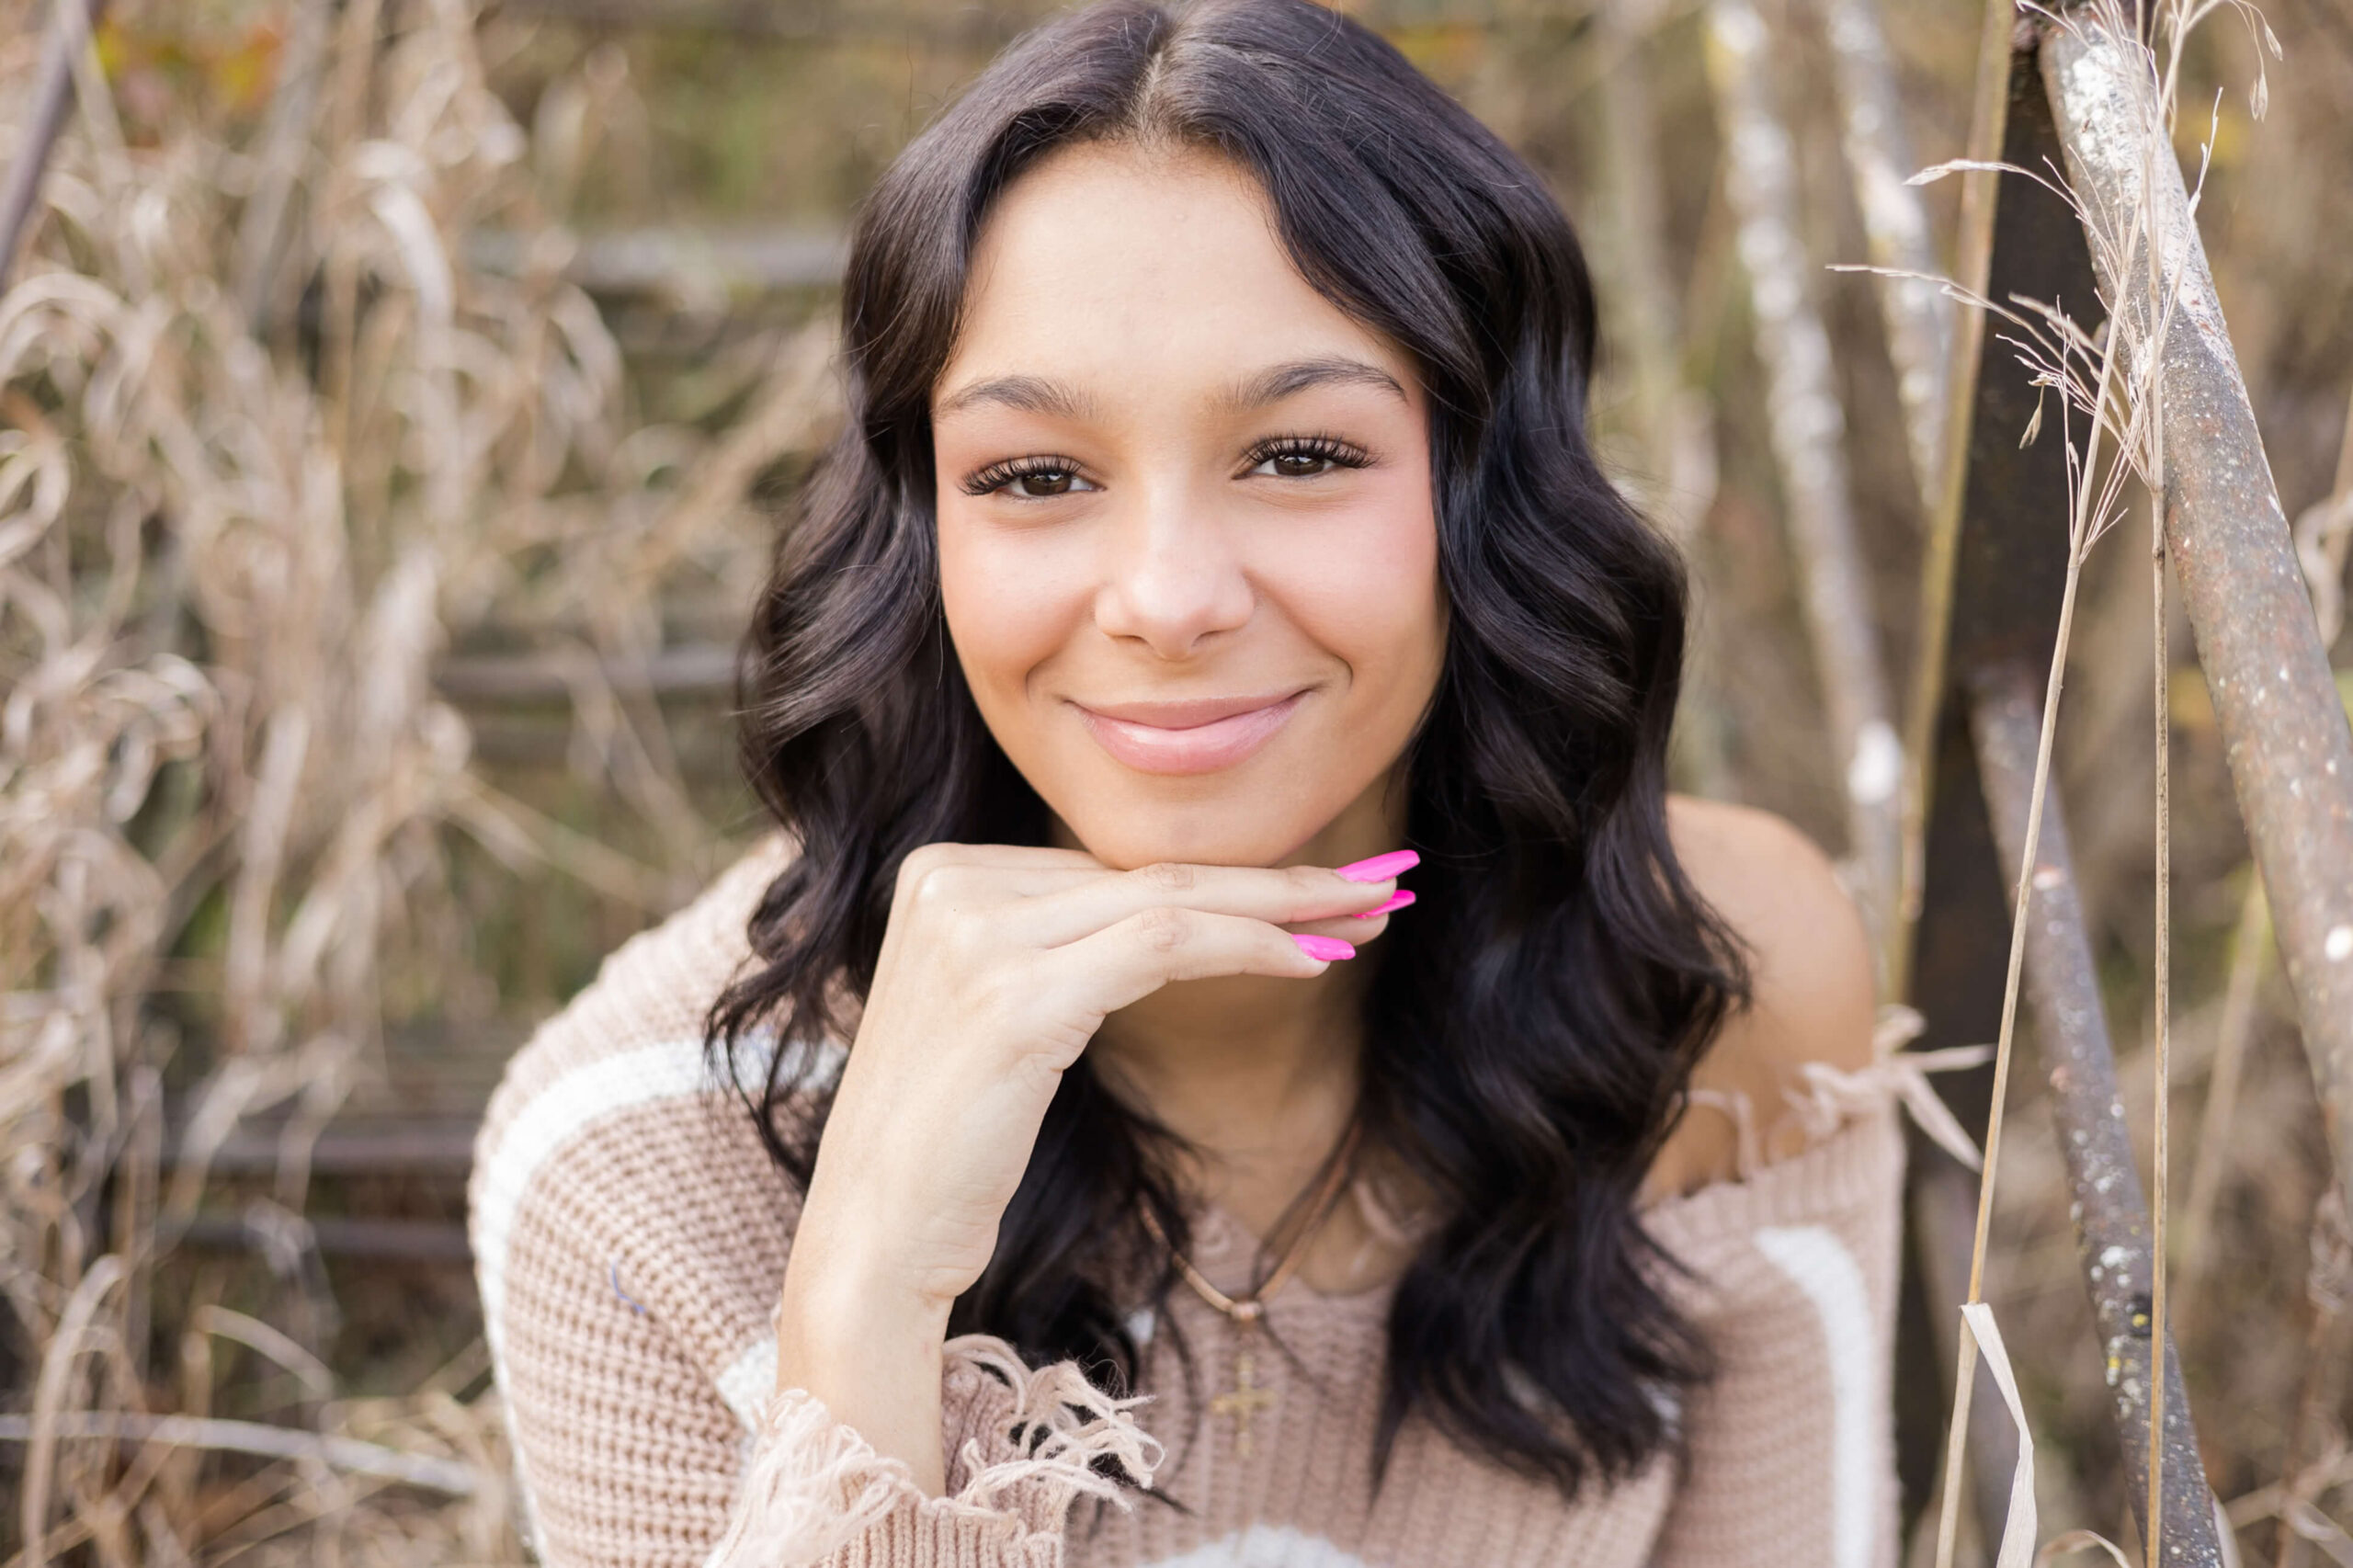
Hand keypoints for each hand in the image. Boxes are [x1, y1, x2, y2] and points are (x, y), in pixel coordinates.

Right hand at [772, 842, 1411, 1486]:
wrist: (873, 1238)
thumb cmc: (946, 1146)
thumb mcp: (998, 1013)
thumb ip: (1058, 943)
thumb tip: (1183, 915)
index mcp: (937, 872)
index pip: (1111, 865)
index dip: (1226, 876)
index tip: (1319, 888)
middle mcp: (949, 882)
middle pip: (1147, 871)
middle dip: (1277, 879)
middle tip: (1382, 881)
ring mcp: (977, 934)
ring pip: (1170, 899)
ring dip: (1286, 906)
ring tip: (1373, 916)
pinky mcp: (1015, 996)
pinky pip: (1163, 945)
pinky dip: (1249, 946)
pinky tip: (1312, 959)